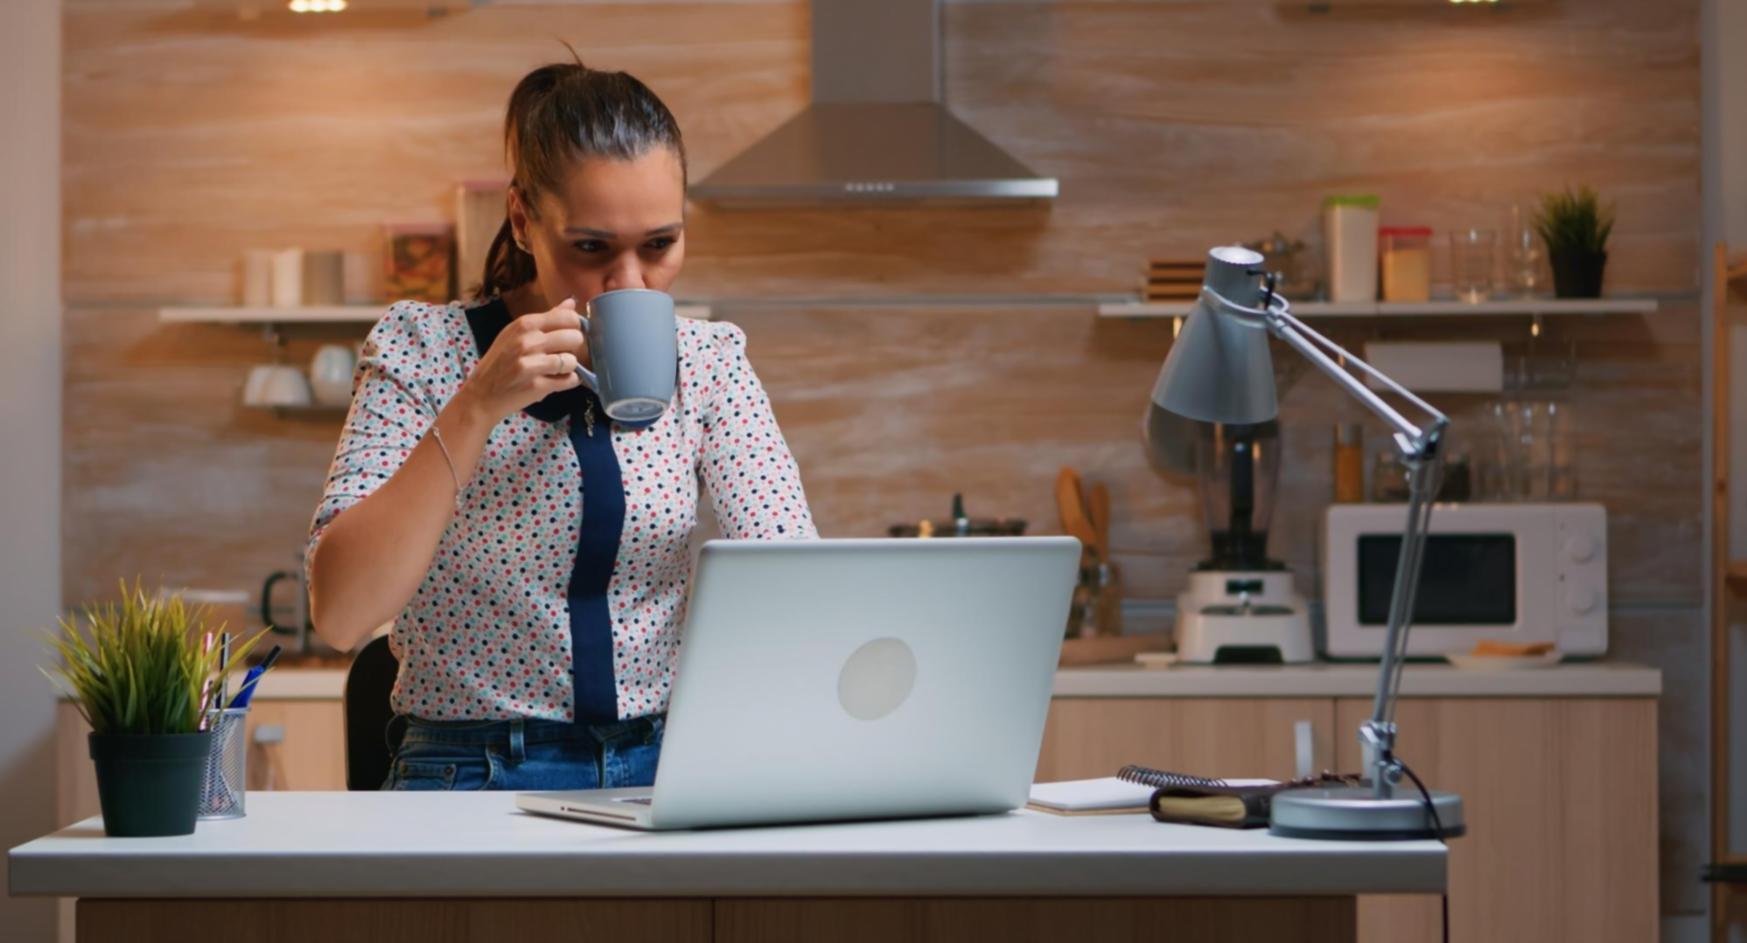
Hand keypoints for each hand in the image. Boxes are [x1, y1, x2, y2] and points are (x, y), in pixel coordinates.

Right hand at [457, 297, 586, 421]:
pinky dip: (568, 381)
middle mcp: (528, 341)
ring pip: (573, 361)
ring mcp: (532, 364)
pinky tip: (557, 381)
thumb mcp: (516, 333)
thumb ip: (546, 318)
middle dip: (573, 348)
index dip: (573, 328)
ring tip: (557, 370)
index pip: (568, 317)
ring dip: (569, 367)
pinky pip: (570, 380)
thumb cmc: (500, 362)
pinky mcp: (537, 386)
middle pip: (574, 338)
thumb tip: (571, 302)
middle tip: (562, 354)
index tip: (567, 336)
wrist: (481, 394)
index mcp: (525, 324)